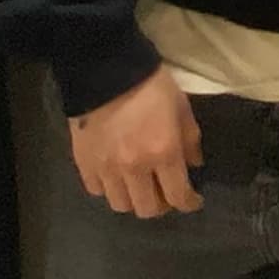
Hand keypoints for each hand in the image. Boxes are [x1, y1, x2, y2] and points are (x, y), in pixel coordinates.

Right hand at [71, 70, 203, 217]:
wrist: (105, 69)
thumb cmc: (150, 84)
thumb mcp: (181, 106)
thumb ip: (190, 140)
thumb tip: (194, 165)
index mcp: (163, 152)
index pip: (178, 195)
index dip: (189, 203)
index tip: (193, 200)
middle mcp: (135, 168)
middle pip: (148, 209)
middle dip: (161, 204)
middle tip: (164, 192)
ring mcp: (106, 168)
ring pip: (120, 205)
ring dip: (133, 199)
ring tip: (138, 186)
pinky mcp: (84, 163)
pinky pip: (96, 190)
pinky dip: (107, 188)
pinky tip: (114, 176)